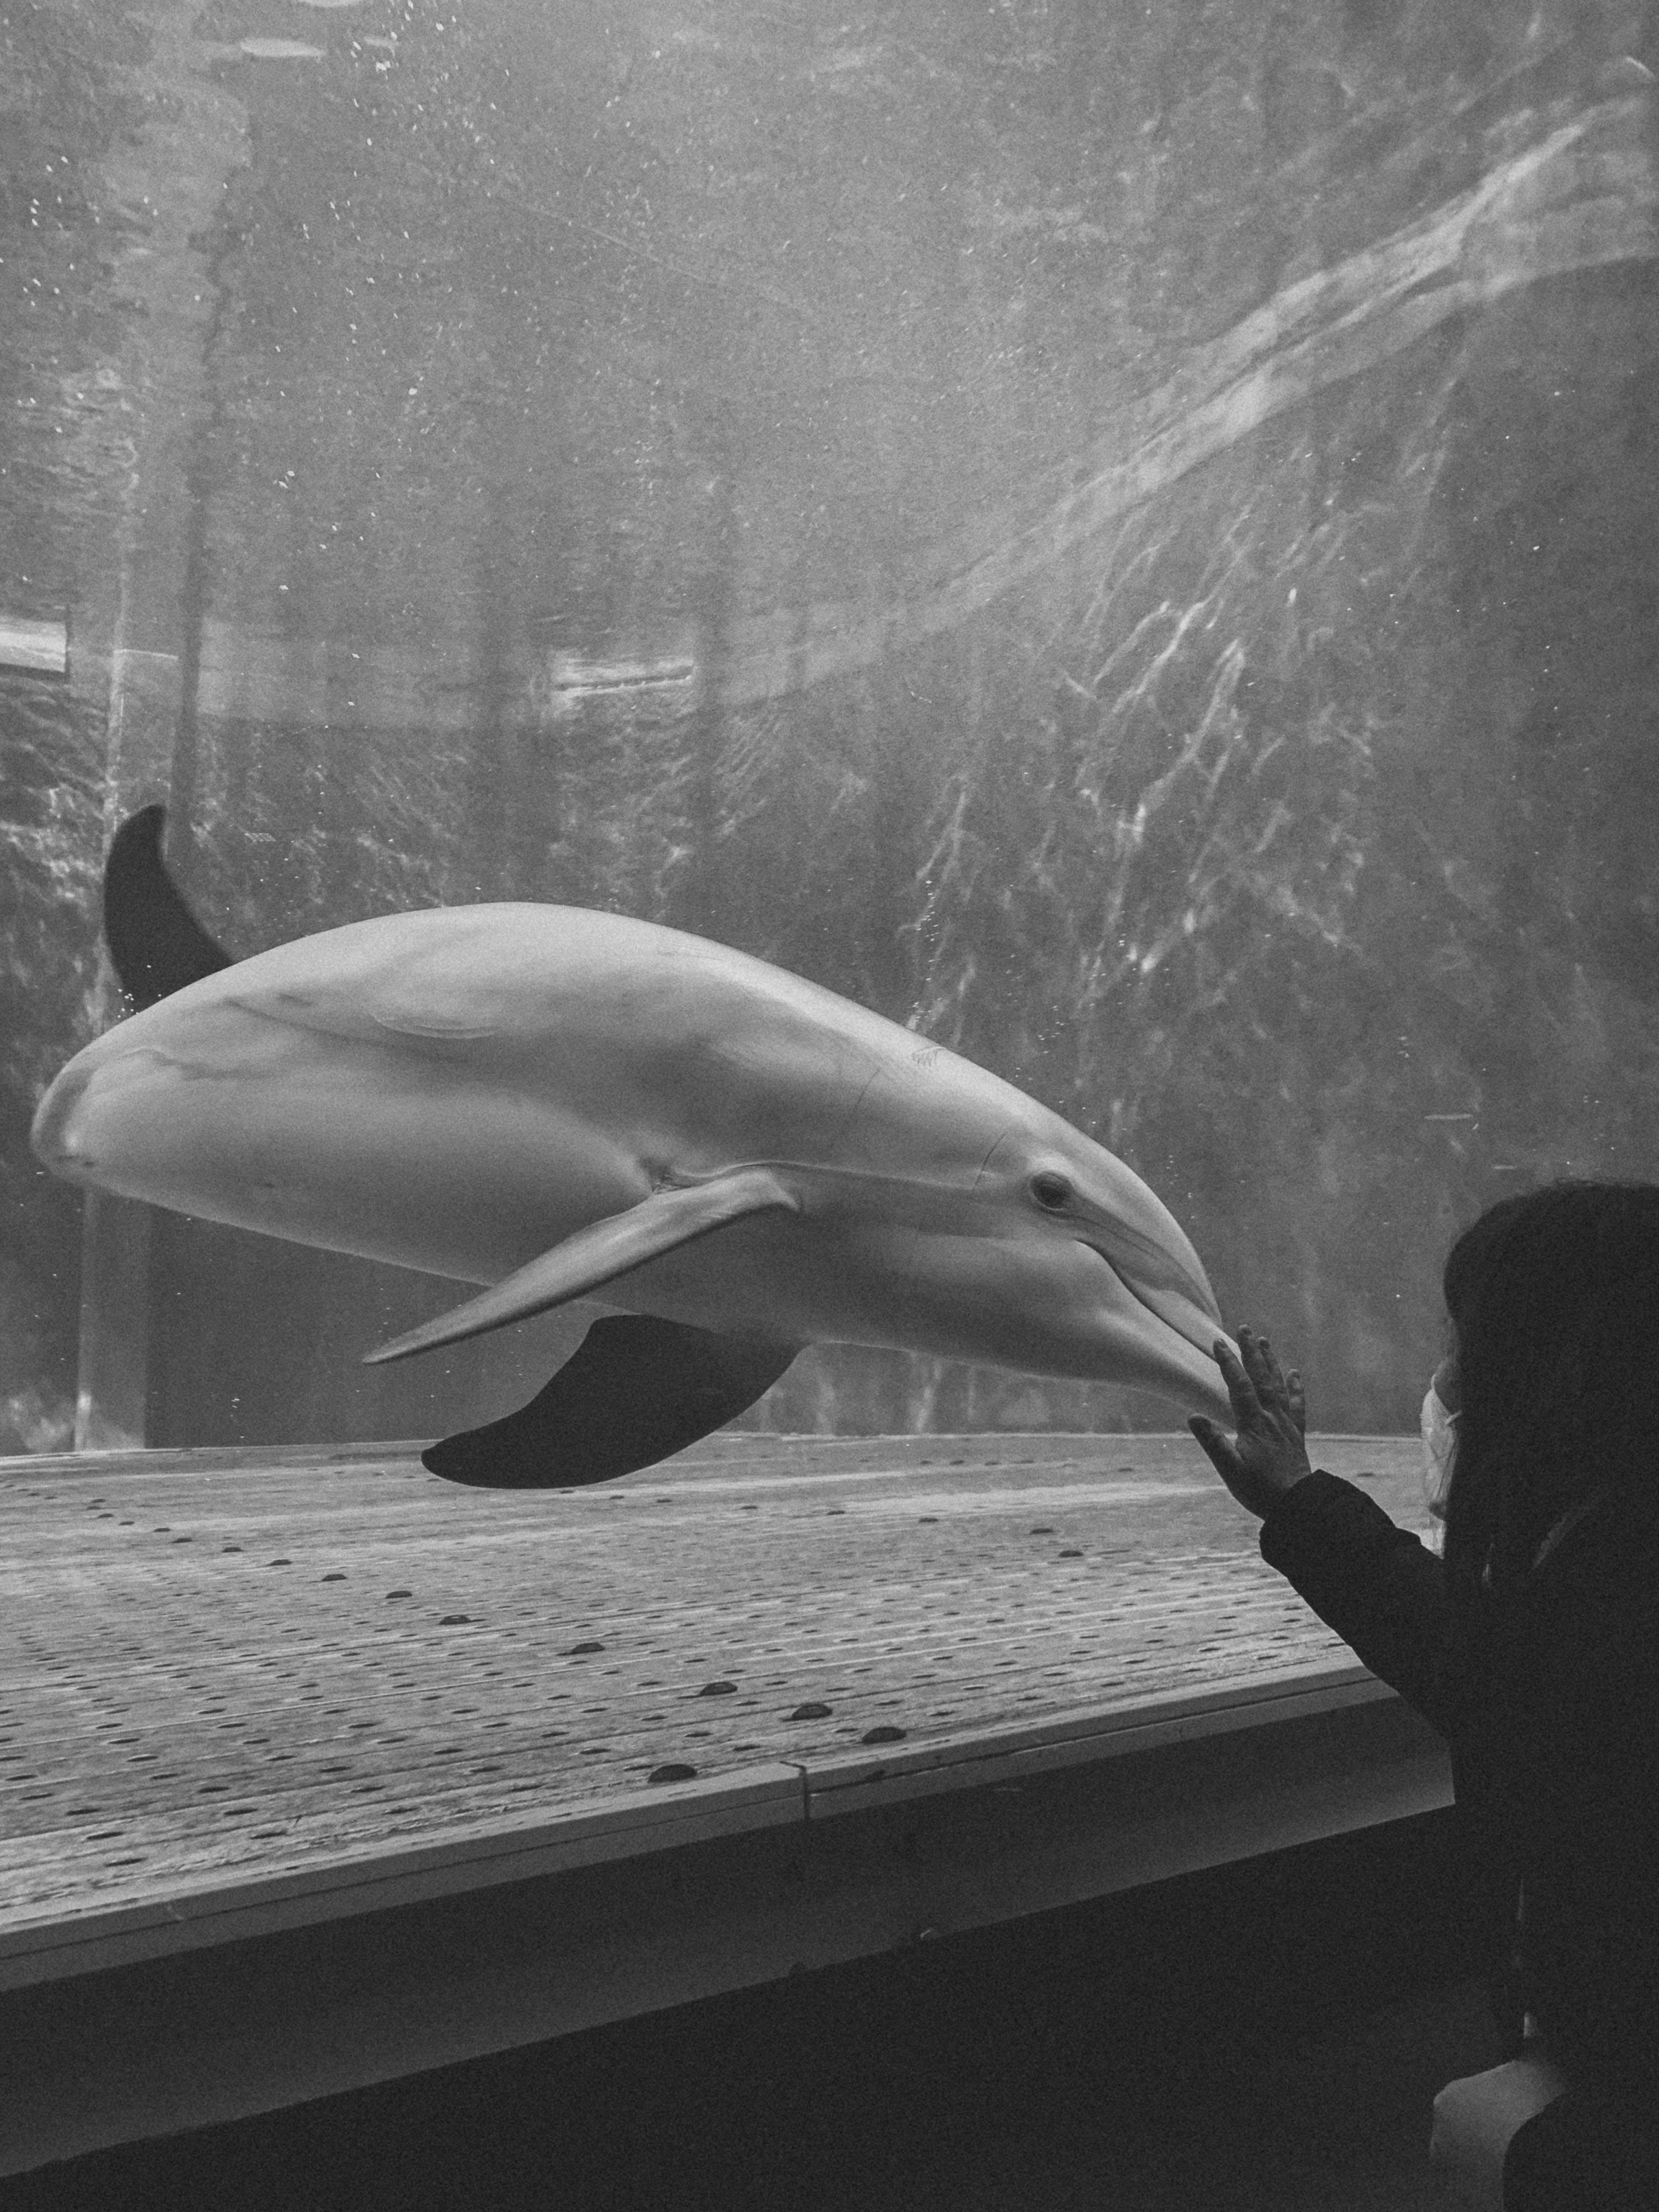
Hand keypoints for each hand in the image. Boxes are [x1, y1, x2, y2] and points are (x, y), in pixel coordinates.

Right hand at [1188, 1325, 1313, 1519]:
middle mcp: (1271, 1418)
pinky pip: (1296, 1405)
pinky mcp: (1295, 1434)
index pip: (1238, 1385)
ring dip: (1270, 1362)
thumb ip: (1212, 1442)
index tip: (1217, 1342)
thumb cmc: (1260, 1490)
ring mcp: (1285, 1425)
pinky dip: (1295, 1388)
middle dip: (1251, 1352)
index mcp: (1253, 1424)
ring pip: (1278, 1386)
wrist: (1298, 1505)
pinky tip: (1294, 1374)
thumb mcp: (1230, 1470)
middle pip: (1261, 1378)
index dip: (1228, 1362)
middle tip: (1245, 1329)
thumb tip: (1193, 1417)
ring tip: (1264, 1341)